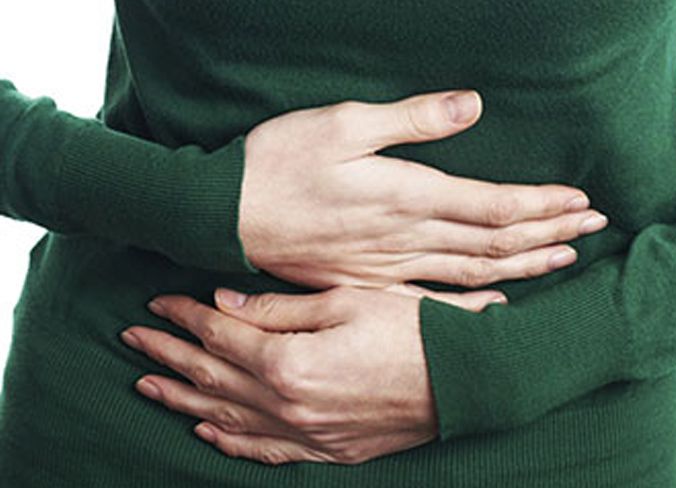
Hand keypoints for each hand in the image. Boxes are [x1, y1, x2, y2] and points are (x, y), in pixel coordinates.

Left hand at [120, 285, 491, 464]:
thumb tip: (227, 302)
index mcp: (290, 361)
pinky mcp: (325, 450)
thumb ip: (280, 308)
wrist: (464, 381)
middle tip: (132, 339)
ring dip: (184, 397)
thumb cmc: (412, 331)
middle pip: (213, 376)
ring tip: (147, 384)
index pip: (222, 334)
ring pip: (226, 416)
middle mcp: (288, 404)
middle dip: (169, 354)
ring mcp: (305, 433)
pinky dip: (228, 440)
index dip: (186, 316)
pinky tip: (206, 431)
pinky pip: (263, 451)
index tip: (159, 302)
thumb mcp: (347, 302)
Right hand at [239, 89, 607, 288]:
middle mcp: (405, 238)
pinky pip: (432, 300)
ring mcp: (388, 268)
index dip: (542, 204)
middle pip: (494, 242)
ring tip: (562, 260)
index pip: (494, 205)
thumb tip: (473, 107)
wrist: (226, 215)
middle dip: (548, 233)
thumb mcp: (343, 123)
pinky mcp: (366, 284)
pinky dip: (471, 301)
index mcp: (405, 195)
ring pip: (472, 272)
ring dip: (522, 265)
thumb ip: (413, 120)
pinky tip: (494, 303)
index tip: (582, 202)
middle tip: (592, 229)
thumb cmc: (280, 162)